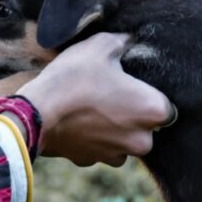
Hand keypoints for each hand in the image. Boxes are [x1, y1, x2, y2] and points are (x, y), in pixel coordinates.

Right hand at [17, 32, 173, 166]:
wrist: (35, 113)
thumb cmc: (73, 78)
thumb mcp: (99, 46)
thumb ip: (121, 41)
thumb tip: (128, 40)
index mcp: (152, 110)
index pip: (165, 103)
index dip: (146, 91)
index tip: (131, 82)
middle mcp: (142, 140)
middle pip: (145, 124)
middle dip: (130, 111)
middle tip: (108, 91)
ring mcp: (116, 155)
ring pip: (122, 139)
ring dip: (112, 126)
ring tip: (89, 105)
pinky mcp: (91, 161)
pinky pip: (98, 148)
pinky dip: (91, 137)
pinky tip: (76, 120)